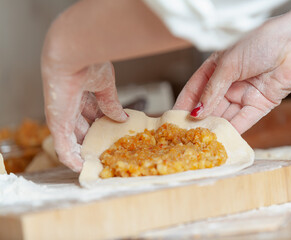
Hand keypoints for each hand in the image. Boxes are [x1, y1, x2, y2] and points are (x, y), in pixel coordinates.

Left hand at [41, 0, 187, 170]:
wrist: (73, 55)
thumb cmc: (89, 63)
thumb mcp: (106, 86)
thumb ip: (111, 103)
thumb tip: (122, 117)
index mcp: (83, 95)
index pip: (93, 116)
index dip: (103, 126)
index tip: (115, 136)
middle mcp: (72, 107)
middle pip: (84, 129)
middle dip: (95, 140)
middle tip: (108, 152)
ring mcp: (64, 117)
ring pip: (73, 140)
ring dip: (84, 152)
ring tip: (97, 164)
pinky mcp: (57, 124)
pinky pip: (63, 146)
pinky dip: (71, 158)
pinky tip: (80, 168)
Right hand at [174, 21, 290, 133]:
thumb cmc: (260, 44)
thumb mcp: (227, 65)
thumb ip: (211, 90)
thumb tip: (197, 111)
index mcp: (217, 68)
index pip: (195, 89)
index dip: (184, 103)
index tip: (173, 119)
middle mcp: (229, 83)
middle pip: (209, 105)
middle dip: (198, 120)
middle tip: (186, 134)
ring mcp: (243, 95)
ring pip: (225, 115)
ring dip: (214, 127)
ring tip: (201, 140)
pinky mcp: (259, 105)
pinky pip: (243, 121)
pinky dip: (233, 130)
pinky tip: (221, 139)